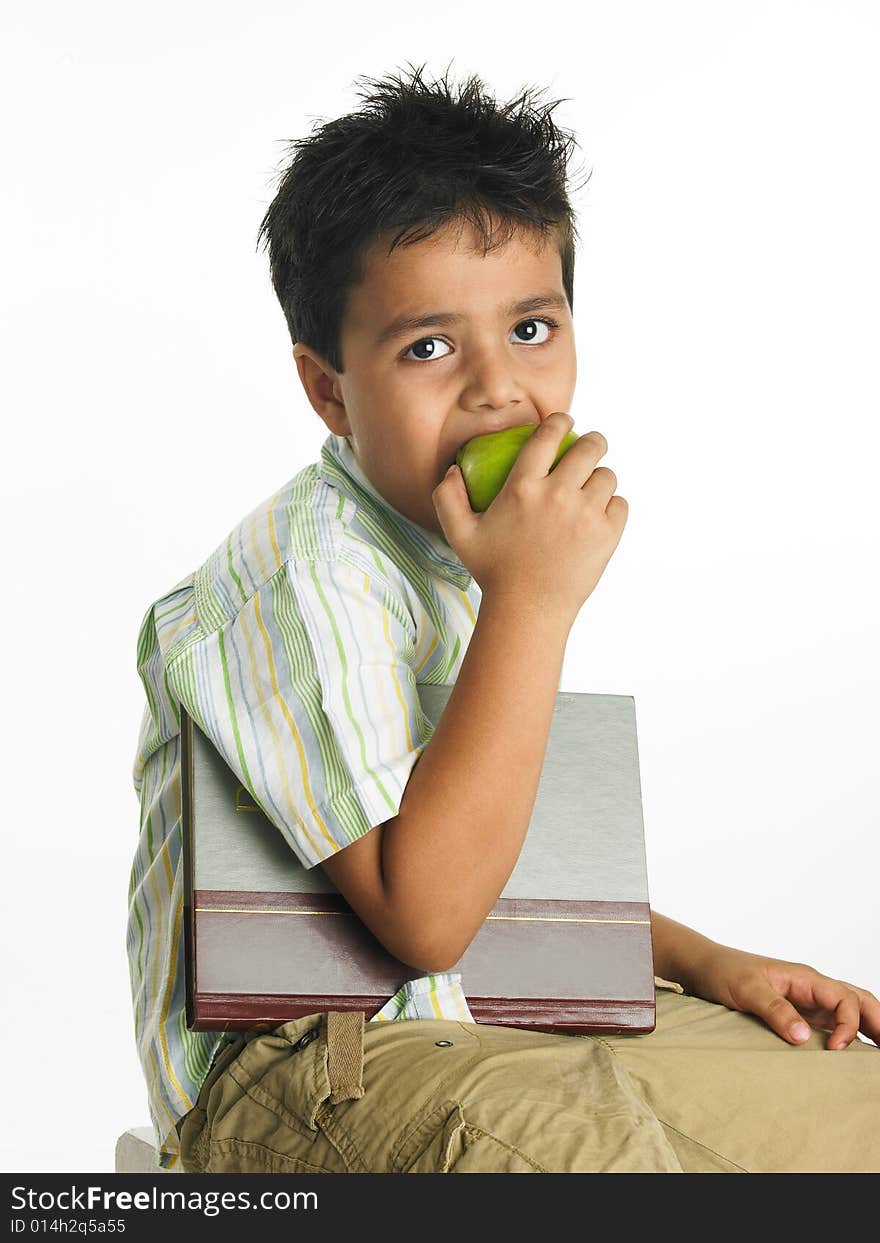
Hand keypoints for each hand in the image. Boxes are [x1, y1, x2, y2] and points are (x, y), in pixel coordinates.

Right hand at [432, 413, 627, 622]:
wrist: (527, 611)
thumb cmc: (494, 572)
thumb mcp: (460, 535)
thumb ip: (448, 499)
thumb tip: (453, 470)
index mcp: (523, 487)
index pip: (547, 437)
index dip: (560, 422)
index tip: (565, 422)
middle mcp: (557, 494)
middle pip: (590, 448)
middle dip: (594, 442)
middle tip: (592, 448)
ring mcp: (585, 514)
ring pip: (608, 476)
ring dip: (601, 479)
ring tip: (593, 488)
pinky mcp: (606, 535)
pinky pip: (620, 505)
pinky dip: (612, 507)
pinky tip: (600, 515)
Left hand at [689, 944, 879, 1049]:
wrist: (704, 968)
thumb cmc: (724, 972)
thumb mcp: (746, 989)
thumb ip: (774, 1009)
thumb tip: (803, 1037)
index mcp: (805, 978)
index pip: (845, 999)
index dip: (848, 1025)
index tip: (834, 1050)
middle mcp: (812, 989)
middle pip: (859, 1001)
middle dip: (879, 1023)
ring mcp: (807, 1002)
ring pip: (850, 1012)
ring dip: (869, 1028)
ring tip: (878, 1056)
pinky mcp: (798, 1015)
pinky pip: (831, 1025)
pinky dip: (847, 1036)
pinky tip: (850, 1055)